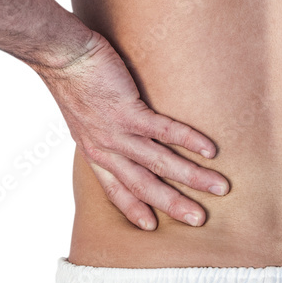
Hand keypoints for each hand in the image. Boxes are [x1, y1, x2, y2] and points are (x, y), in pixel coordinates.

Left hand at [33, 31, 228, 229]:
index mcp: (95, 153)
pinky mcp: (127, 111)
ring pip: (159, 163)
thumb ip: (103, 131)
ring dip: (192, 178)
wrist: (62, 55)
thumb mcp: (83, 117)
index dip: (134, 209)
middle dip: (174, 205)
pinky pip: (164, 131)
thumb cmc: (75, 79)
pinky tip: (209, 151)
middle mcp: (105, 149)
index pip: (116, 190)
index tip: (151, 226)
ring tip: (219, 187)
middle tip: (199, 220)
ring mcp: (116, 133)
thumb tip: (123, 133)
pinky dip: (188, 141)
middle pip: (144, 186)